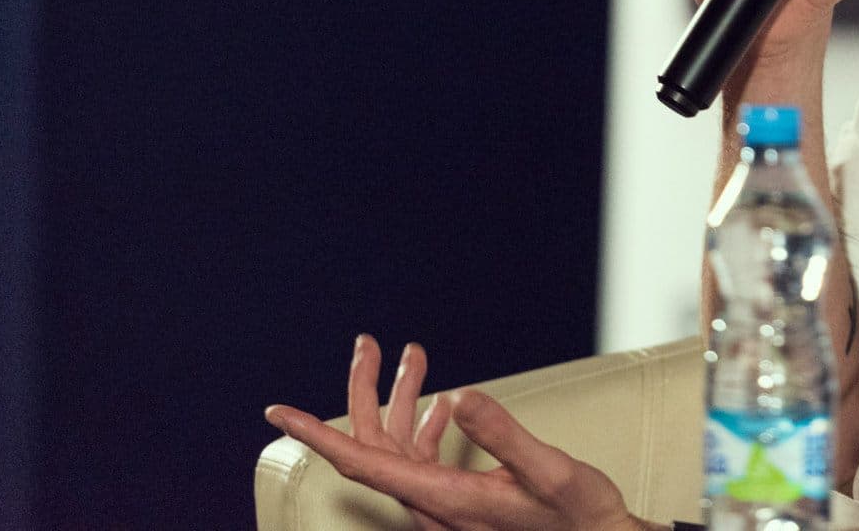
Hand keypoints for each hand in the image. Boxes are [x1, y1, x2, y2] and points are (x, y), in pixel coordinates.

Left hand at [265, 334, 643, 530]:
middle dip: (363, 392)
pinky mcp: (460, 501)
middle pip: (376, 446)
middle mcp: (434, 505)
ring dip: (398, 400)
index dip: (318, 435)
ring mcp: (445, 505)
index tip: (279, 413)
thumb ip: (504, 435)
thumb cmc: (578, 515)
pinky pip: (424, 460)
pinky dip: (426, 424)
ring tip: (413, 355)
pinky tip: (441, 404)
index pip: (364, 462)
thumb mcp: (549, 470)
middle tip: (366, 344)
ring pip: (400, 448)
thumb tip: (460, 396)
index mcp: (445, 500)